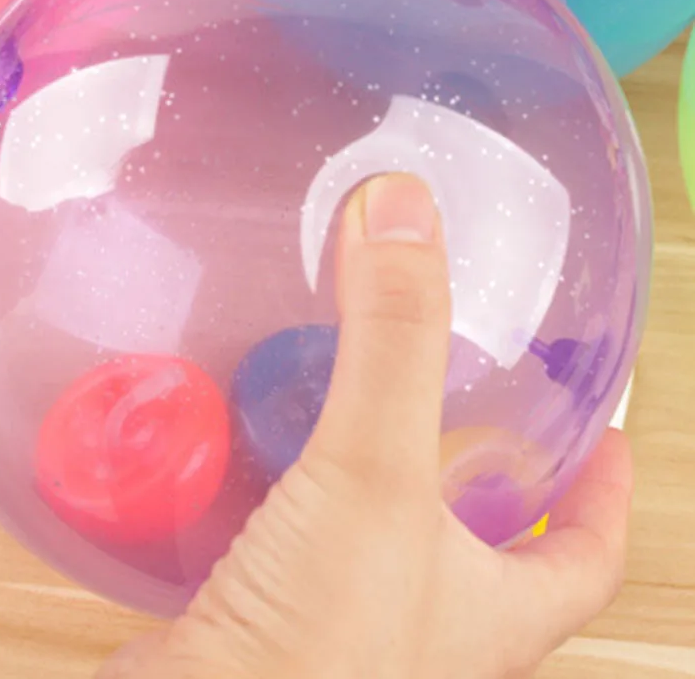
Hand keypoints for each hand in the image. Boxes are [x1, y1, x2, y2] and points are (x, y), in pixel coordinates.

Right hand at [100, 174, 632, 678]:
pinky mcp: (263, 613)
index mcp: (490, 612)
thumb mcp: (377, 477)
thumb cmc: (317, 652)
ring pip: (370, 530)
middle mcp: (423, 626)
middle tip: (458, 384)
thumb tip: (404, 206)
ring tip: (339, 383)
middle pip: (480, 539)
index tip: (608, 431)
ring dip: (360, 464)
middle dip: (474, 465)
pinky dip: (268, 484)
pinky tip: (233, 434)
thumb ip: (394, 341)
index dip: (605, 491)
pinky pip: (279, 534)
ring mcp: (339, 624)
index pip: (584, 552)